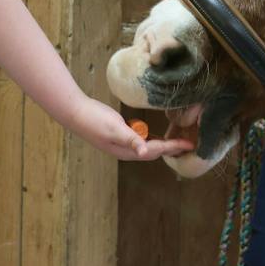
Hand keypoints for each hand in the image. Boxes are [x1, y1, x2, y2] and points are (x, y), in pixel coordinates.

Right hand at [69, 95, 194, 160]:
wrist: (75, 112)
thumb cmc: (95, 120)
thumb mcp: (115, 128)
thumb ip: (131, 139)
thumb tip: (145, 152)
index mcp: (127, 151)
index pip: (156, 151)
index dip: (173, 147)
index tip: (189, 145)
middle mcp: (126, 150)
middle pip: (154, 152)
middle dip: (171, 149)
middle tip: (188, 143)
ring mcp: (122, 143)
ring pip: (148, 147)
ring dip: (162, 145)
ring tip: (177, 140)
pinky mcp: (119, 135)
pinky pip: (141, 140)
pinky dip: (152, 138)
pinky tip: (156, 133)